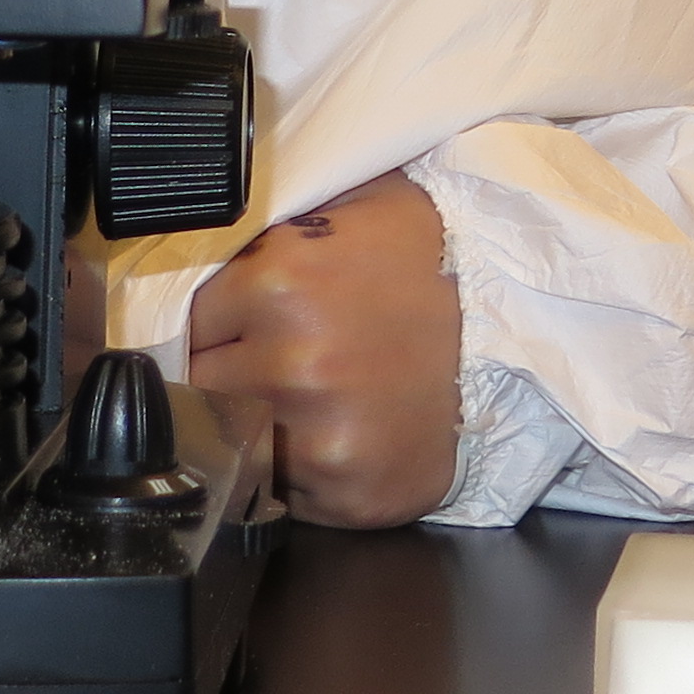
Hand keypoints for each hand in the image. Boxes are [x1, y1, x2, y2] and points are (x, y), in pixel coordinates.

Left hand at [185, 170, 462, 527]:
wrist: (506, 338)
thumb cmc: (423, 264)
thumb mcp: (350, 201)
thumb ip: (265, 210)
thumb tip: (191, 224)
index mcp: (279, 281)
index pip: (186, 319)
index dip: (207, 324)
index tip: (232, 327)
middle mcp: (292, 363)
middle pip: (198, 385)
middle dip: (220, 374)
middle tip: (263, 361)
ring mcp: (317, 436)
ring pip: (230, 440)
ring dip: (250, 426)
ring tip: (301, 398)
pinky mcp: (341, 492)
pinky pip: (276, 490)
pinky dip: (291, 470)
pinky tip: (329, 434)